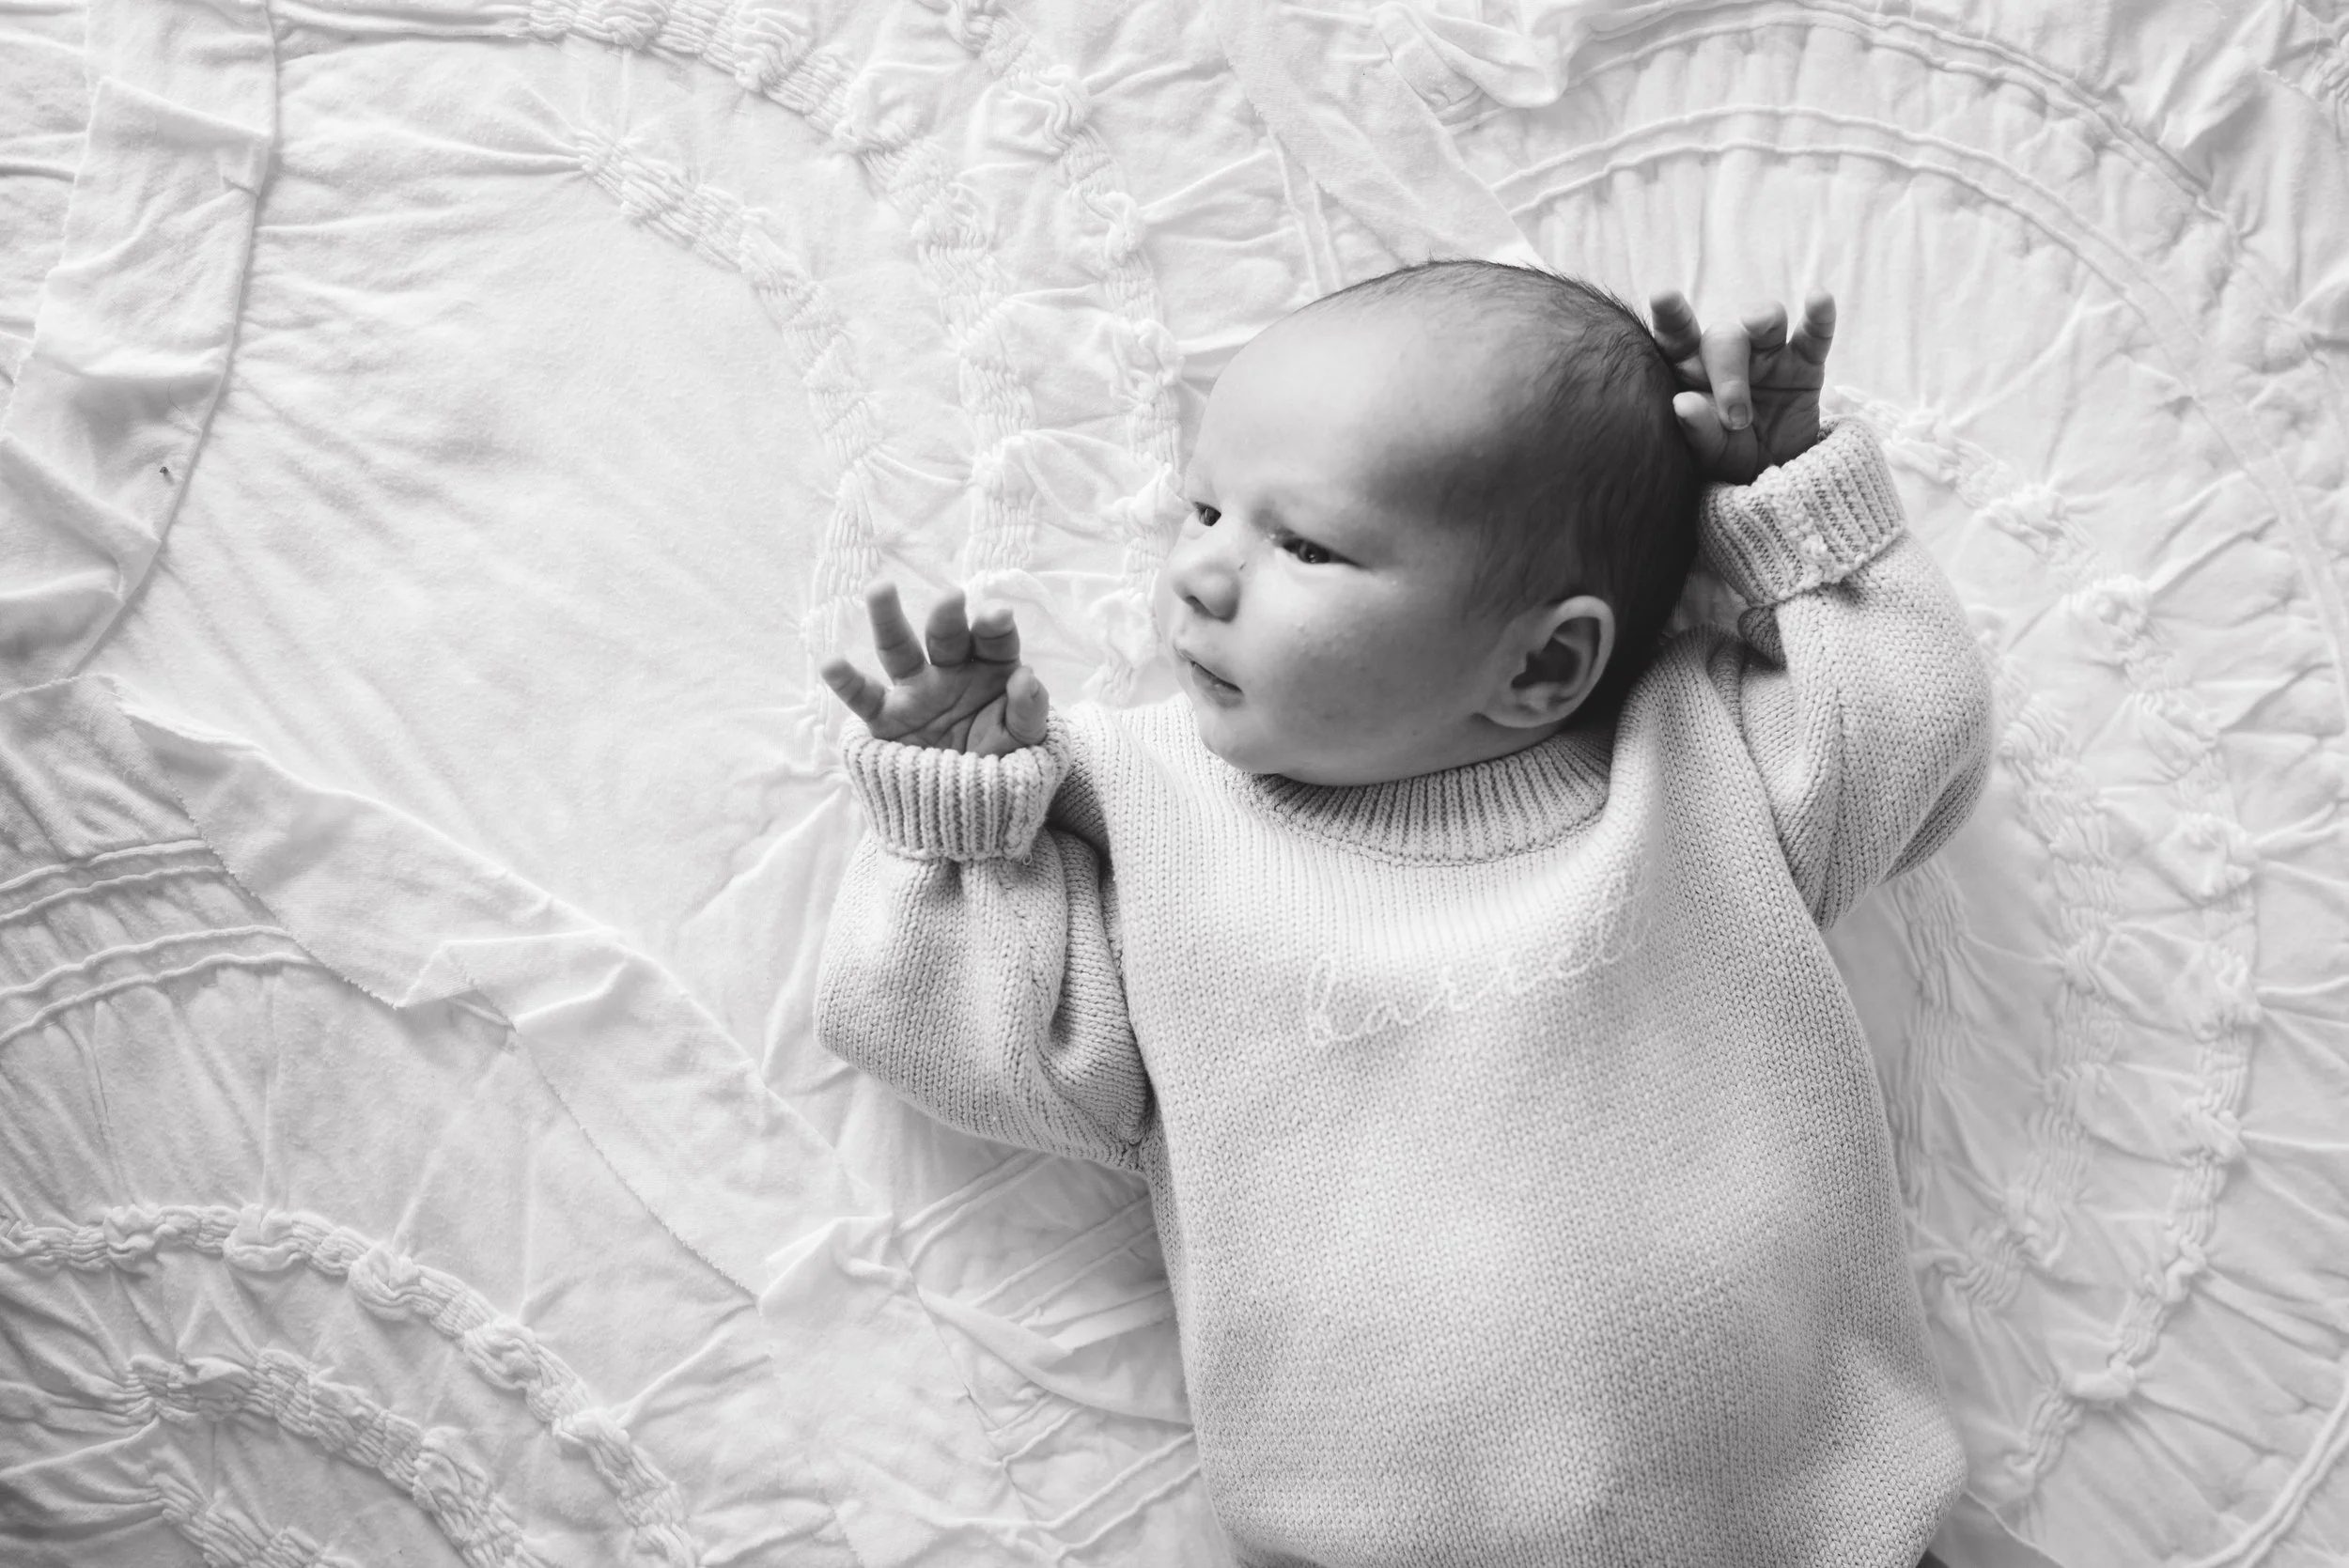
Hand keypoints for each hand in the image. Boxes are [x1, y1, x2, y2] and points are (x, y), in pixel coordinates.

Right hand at [820, 584, 1050, 754]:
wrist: (970, 810)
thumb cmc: (1003, 765)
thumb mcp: (1025, 743)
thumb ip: (1029, 712)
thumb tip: (1026, 676)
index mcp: (990, 671)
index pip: (993, 643)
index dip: (994, 628)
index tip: (997, 615)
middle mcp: (951, 672)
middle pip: (946, 638)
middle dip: (947, 617)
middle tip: (950, 597)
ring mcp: (916, 692)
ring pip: (899, 650)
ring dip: (888, 620)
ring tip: (879, 590)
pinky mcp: (887, 719)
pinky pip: (864, 698)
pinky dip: (846, 681)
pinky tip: (831, 662)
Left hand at [1648, 289, 1835, 483]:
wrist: (1777, 477)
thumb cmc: (1731, 458)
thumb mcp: (1712, 454)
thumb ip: (1697, 431)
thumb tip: (1682, 404)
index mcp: (1694, 372)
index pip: (1677, 338)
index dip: (1671, 316)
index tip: (1663, 296)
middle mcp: (1729, 357)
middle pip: (1724, 338)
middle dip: (1729, 374)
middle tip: (1736, 420)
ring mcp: (1769, 356)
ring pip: (1765, 320)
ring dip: (1762, 322)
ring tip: (1759, 330)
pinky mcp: (1805, 365)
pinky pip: (1814, 335)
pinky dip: (1819, 317)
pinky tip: (1819, 299)